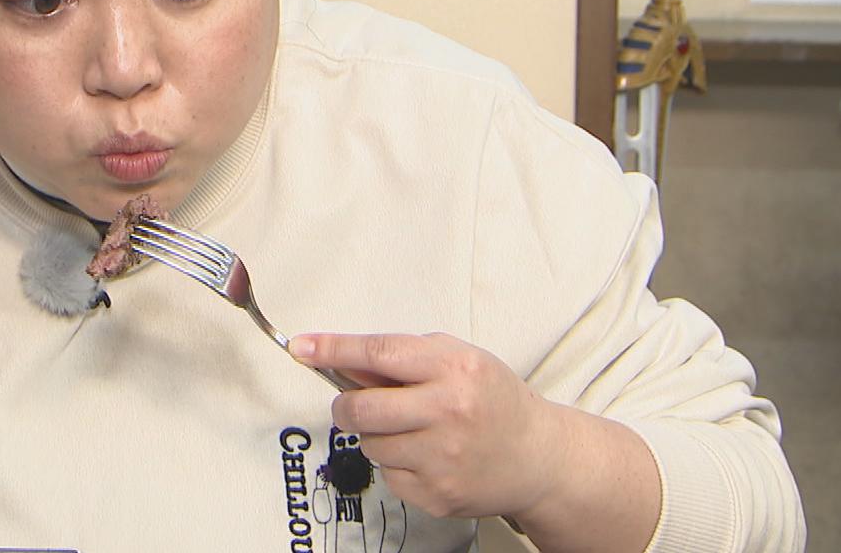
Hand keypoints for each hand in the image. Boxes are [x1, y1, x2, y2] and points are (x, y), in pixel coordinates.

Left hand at [288, 332, 560, 520]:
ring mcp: (443, 457)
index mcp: (454, 369)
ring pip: (369, 445)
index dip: (333, 349)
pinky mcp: (438, 493)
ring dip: (375, 436)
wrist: (538, 457)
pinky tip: (425, 456)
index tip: (303, 347)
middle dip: (346, 406)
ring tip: (409, 430)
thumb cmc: (494, 401)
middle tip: (352, 405)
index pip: (378, 354)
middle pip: (361, 408)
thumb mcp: (458, 359)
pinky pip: (388, 476)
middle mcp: (448, 412)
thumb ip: (404, 357)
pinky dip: (396, 464)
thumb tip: (344, 362)